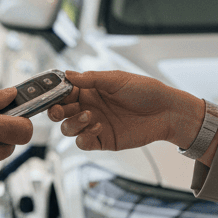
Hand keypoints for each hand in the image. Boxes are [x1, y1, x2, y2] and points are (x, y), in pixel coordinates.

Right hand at [48, 70, 200, 151]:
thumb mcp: (117, 79)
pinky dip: (84, 137)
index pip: (64, 92)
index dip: (54, 94)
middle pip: (61, 113)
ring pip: (69, 128)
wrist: (167, 112)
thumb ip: (91, 78)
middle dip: (56, 112)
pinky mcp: (103, 140)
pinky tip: (96, 128)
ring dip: (72, 123)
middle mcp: (89, 107)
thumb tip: (67, 75)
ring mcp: (94, 124)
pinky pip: (83, 142)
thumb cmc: (146, 91)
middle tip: (59, 111)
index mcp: (90, 90)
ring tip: (89, 116)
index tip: (50, 94)